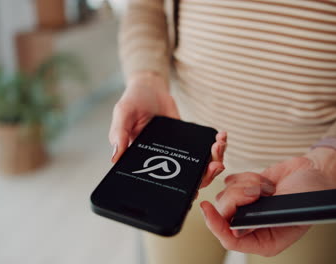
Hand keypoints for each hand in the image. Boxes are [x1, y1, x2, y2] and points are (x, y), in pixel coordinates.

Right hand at [109, 71, 226, 185]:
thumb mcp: (122, 114)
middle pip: (187, 179)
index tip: (195, 188)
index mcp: (144, 161)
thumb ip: (119, 133)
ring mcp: (178, 152)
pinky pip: (204, 150)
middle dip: (205, 175)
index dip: (179, 190)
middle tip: (215, 165)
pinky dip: (216, 147)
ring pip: (199, 166)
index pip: (162, 184)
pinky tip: (220, 137)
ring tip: (219, 145)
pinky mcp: (188, 142)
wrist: (150, 87)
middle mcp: (163, 161)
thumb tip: (115, 158)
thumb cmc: (133, 101)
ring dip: (214, 160)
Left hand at [200, 147, 335, 256]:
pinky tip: (264, 181)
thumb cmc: (310, 195)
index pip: (230, 240)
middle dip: (238, 197)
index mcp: (264, 241)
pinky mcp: (244, 190)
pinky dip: (246, 177)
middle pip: (224, 214)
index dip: (216, 225)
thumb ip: (262, 220)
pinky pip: (230, 181)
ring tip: (268, 187)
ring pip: (225, 195)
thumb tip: (236, 228)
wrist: (315, 173)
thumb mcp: (289, 211)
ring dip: (246, 186)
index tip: (207, 209)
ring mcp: (247, 208)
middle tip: (258, 191)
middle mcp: (252, 226)